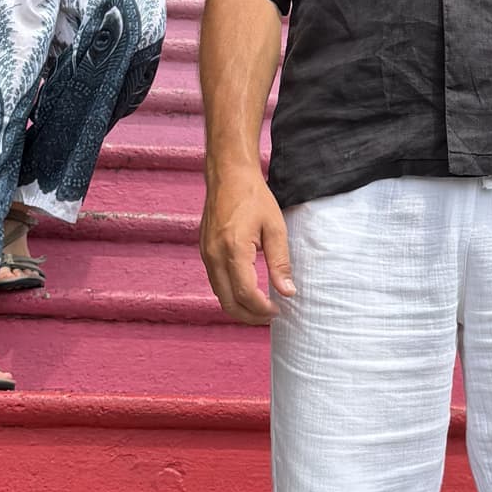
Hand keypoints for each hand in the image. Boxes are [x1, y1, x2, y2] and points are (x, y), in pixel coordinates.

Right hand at [200, 166, 294, 322]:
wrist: (228, 175)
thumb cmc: (253, 197)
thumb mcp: (275, 228)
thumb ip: (280, 262)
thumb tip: (287, 291)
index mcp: (233, 250)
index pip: (245, 294)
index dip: (262, 309)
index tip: (278, 309)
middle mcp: (214, 256)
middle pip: (228, 302)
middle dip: (249, 316)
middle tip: (270, 315)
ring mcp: (206, 254)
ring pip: (219, 295)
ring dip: (239, 307)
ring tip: (261, 307)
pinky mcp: (204, 251)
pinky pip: (215, 282)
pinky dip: (230, 293)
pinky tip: (247, 290)